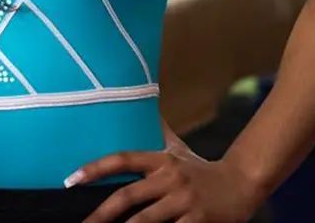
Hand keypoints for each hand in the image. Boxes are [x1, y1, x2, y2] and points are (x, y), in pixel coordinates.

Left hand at [69, 149, 259, 222]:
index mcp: (161, 159)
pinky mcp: (198, 222)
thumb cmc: (201, 169)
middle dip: (102, 212)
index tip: (72, 178)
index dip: (96, 168)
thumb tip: (140, 104)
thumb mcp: (178, 149)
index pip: (122, 159)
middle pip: (129, 195)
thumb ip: (157, 133)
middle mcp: (170, 178)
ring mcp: (184, 201)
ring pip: (146, 221)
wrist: (242, 183)